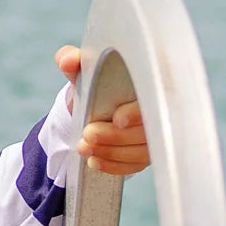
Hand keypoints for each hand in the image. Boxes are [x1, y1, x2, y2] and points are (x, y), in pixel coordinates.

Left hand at [55, 46, 150, 176]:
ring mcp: (156, 133)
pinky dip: (114, 165)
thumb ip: (73, 60)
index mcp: (148, 83)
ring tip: (84, 148)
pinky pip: (136, 165)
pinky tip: (94, 162)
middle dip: (116, 137)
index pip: (156, 100)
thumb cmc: (94, 79)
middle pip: (147, 132)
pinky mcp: (148, 151)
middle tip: (87, 135)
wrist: (96, 101)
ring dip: (112, 153)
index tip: (117, 119)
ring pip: (142, 152)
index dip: (138, 113)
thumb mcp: (83, 67)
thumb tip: (67, 61)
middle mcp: (158, 109)